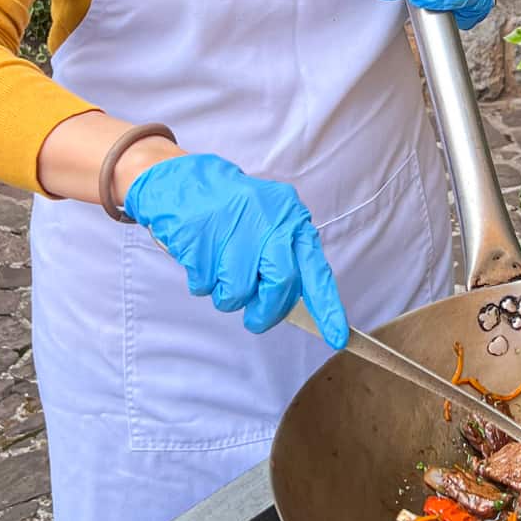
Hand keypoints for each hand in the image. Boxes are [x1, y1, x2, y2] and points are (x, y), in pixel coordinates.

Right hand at [123, 153, 348, 347]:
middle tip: (255, 319)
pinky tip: (201, 258)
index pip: (317, 271)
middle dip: (267, 312)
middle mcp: (268, 222)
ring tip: (220, 271)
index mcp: (290, 219)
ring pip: (238, 293)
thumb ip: (286, 258)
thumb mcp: (271, 221)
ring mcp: (234, 229)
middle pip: (280, 285)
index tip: (336, 338)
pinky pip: (205, 286)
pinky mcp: (201, 240)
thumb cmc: (232, 210)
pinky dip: (202, 282)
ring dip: (227, 295)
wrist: (184, 181)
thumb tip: (290, 304)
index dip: (327, 308)